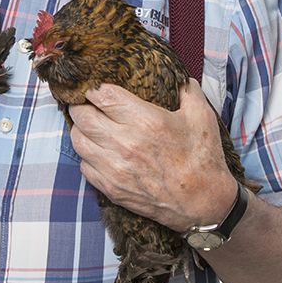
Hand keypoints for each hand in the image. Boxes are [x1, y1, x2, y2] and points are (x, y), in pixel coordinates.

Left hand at [68, 79, 237, 231]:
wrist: (204, 204)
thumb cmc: (203, 158)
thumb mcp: (201, 117)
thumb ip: (188, 91)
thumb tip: (179, 78)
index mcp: (146, 121)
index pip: (102, 95)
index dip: (94, 87)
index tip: (95, 87)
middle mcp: (125, 143)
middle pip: (82, 116)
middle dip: (80, 105)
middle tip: (86, 103)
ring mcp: (115, 168)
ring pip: (78, 140)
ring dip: (80, 129)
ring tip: (89, 125)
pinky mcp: (111, 188)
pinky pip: (84, 166)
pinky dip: (87, 155)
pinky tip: (98, 150)